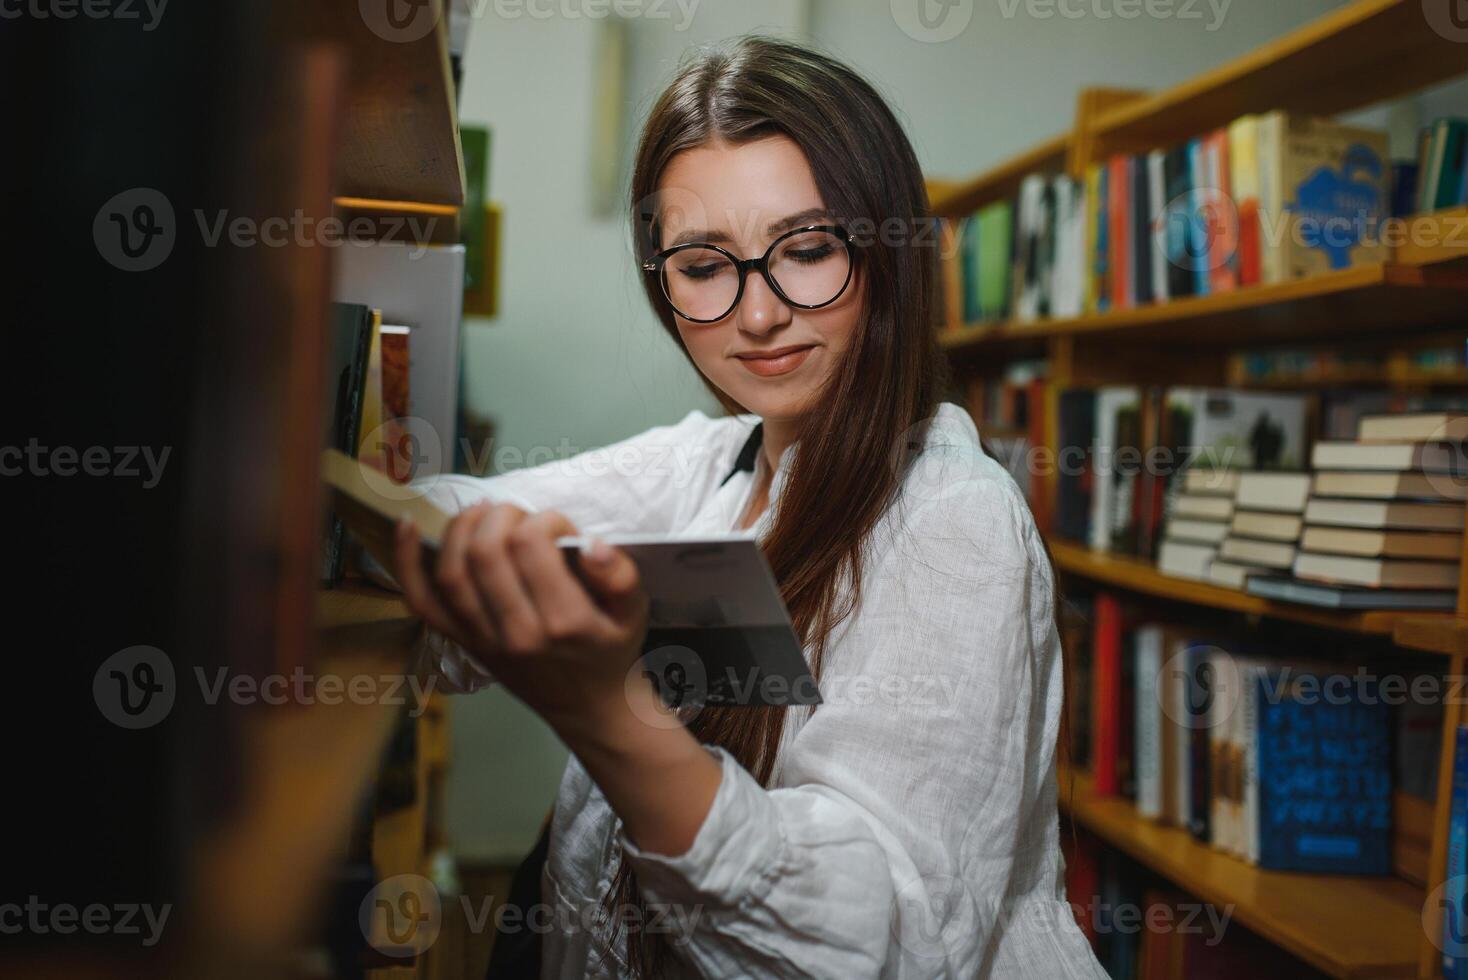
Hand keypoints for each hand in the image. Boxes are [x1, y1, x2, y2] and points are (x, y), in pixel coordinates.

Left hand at [392, 502, 649, 726]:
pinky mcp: (463, 644)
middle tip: (520, 515)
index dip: (543, 519)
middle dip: (501, 515)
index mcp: (563, 622)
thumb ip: (620, 575)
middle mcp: (517, 633)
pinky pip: (423, 603)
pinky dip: (407, 563)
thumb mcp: (635, 612)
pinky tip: (407, 526)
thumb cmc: (610, 649)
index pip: (532, 545)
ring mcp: (484, 641)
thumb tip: (591, 544)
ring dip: (461, 528)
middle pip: (487, 552)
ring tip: (483, 512)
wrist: (589, 707)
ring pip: (452, 572)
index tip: (559, 525)